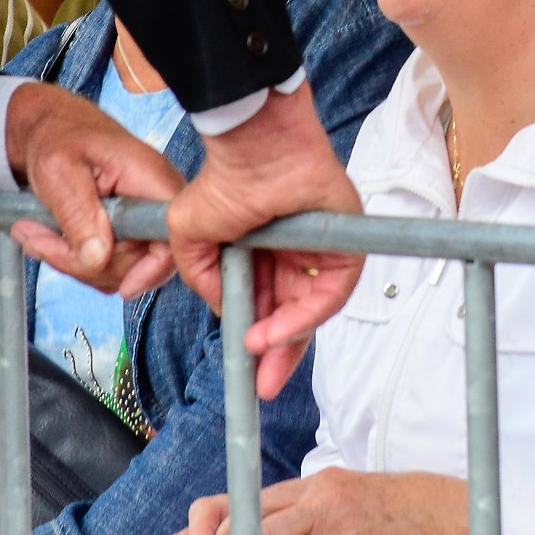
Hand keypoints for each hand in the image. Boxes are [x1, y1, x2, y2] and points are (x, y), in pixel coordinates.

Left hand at [5, 82, 183, 295]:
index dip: (154, 267)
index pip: (173, 235)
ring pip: (121, 268)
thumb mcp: (58, 169)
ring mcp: (142, 216)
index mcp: (149, 178)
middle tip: (38, 239)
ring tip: (36, 234)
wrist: (50, 127)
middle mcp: (155, 199)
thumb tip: (98, 258)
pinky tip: (50, 238)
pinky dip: (76, 261)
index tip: (123, 287)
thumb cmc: (57, 136)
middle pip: (140, 261)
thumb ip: (77, 212)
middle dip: (85, 263)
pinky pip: (110, 264)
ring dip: (73, 263)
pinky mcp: (128, 229)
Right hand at [167, 81, 363, 397]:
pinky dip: (305, 317)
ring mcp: (318, 252)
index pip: (265, 306)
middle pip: (291, 315)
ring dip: (285, 339)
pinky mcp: (343, 247)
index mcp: (261, 253)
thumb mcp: (190, 237)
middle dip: (276, 354)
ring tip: (258, 355)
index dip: (255, 338)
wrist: (255, 148)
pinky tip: (277, 331)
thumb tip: (223, 312)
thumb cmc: (225, 181)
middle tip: (261, 386)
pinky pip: (330, 294)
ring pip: (309, 310)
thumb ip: (203, 279)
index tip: (243, 368)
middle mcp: (292, 255)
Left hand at [172, 472, 462, 534]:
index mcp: (309, 486)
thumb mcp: (330, 488)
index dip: (231, 529)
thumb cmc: (369, 499)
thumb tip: (258, 527)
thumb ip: (297, 504)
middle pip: (266, 531)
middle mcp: (319, 504)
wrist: (416, 505)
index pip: (257, 503)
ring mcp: (337, 530)